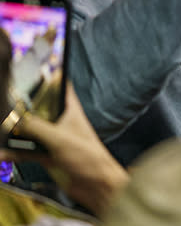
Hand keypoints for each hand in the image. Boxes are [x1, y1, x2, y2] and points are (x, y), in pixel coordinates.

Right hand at [0, 84, 128, 215]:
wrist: (95, 186)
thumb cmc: (88, 157)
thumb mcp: (59, 138)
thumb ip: (35, 127)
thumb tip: (14, 119)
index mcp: (70, 111)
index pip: (59, 87)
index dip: (47, 77)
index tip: (30, 70)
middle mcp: (60, 122)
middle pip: (37, 109)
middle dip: (20, 109)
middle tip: (4, 107)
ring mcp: (52, 139)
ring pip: (28, 131)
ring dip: (13, 133)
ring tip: (1, 132)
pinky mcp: (47, 155)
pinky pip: (25, 151)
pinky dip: (13, 152)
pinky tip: (2, 153)